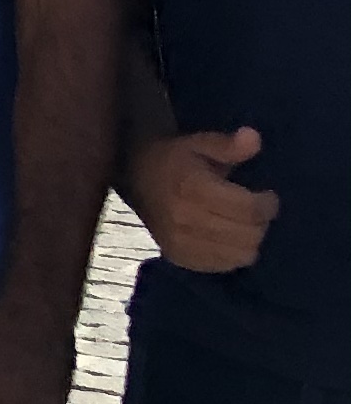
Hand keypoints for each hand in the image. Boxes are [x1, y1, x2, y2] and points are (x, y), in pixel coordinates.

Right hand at [123, 126, 274, 273]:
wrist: (134, 178)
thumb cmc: (173, 159)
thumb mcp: (199, 143)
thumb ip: (228, 145)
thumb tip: (253, 138)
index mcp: (191, 188)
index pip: (248, 209)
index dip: (267, 204)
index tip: (268, 196)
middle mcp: (185, 219)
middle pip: (248, 234)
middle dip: (260, 222)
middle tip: (256, 210)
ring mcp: (180, 242)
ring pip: (241, 254)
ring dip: (249, 239)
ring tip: (244, 224)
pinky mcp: (179, 257)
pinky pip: (224, 266)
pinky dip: (233, 253)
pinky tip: (228, 237)